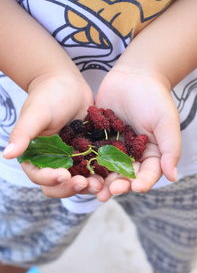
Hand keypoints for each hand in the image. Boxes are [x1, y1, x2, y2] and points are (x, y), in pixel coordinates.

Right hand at [3, 72, 102, 196]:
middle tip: (84, 184)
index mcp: (35, 154)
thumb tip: (7, 155)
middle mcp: (51, 160)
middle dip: (70, 188)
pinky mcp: (86, 153)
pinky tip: (109, 174)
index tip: (63, 175)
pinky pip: (92, 168)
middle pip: (58, 185)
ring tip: (100, 184)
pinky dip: (100, 174)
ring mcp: (70, 158)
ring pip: (77, 180)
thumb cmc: (48, 95)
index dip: (50, 179)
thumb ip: (23, 133)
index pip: (39, 175)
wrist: (68, 84)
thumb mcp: (36, 113)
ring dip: (87, 185)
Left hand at [95, 68, 180, 200]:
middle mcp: (132, 154)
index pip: (148, 173)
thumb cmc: (154, 97)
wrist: (133, 76)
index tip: (136, 187)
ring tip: (92, 187)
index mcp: (151, 153)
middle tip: (108, 192)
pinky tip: (79, 169)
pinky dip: (86, 162)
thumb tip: (173, 176)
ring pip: (107, 168)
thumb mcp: (166, 121)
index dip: (142, 182)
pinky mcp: (98, 138)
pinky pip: (92, 152)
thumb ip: (170, 148)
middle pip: (125, 175)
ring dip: (100, 179)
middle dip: (117, 185)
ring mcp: (114, 147)